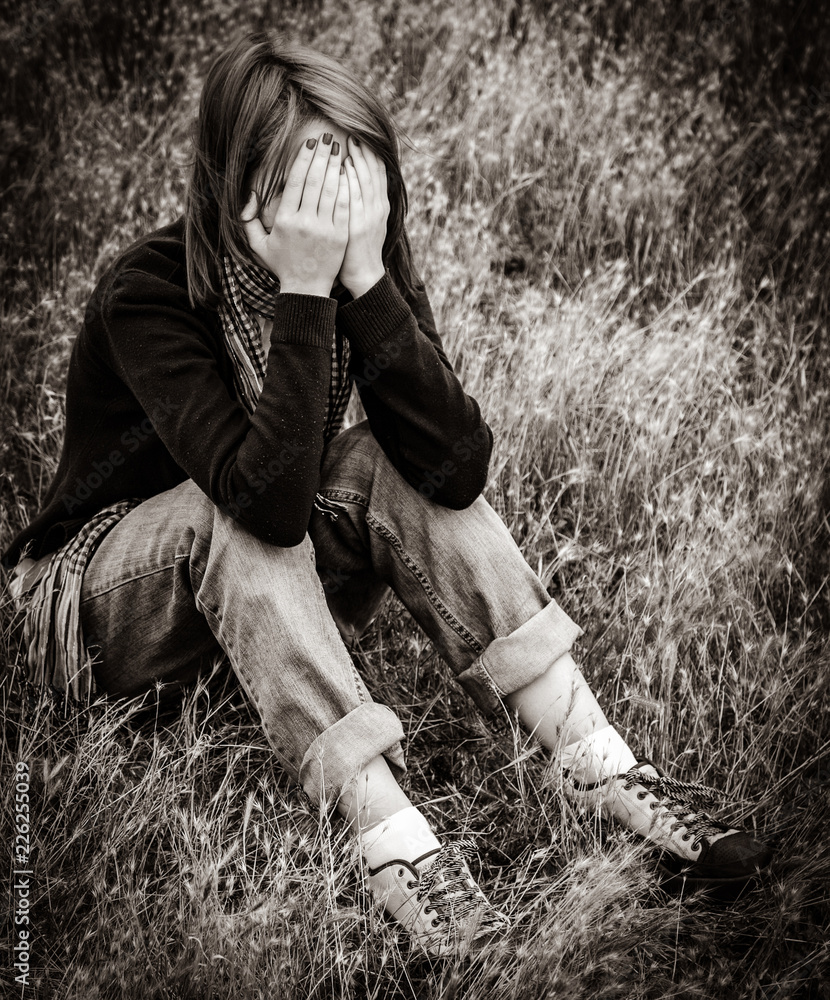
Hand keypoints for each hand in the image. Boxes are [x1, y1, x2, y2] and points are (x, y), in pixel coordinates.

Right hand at [241, 133, 348, 297]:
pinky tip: (349, 173)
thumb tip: (248, 195)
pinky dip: (347, 187)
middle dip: (322, 156)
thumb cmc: (282, 265)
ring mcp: (325, 229)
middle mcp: (305, 222)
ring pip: (332, 190)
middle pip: (315, 181)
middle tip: (328, 138)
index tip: (309, 144)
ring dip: (336, 167)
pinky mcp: (340, 236)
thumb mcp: (258, 245)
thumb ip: (247, 220)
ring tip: (339, 150)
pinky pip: (344, 206)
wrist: (306, 290)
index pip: (295, 182)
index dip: (303, 160)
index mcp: (285, 221)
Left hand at [338, 136, 389, 298]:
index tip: (363, 139)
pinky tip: (344, 169)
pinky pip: (355, 200)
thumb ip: (363, 202)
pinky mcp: (357, 227)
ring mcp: (369, 218)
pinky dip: (351, 182)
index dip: (372, 156)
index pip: (379, 175)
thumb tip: (350, 179)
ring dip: (358, 162)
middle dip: (365, 153)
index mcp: (381, 207)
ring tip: (349, 144)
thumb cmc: (360, 250)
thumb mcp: (367, 223)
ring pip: (366, 183)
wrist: (365, 276)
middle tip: (354, 134)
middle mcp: (378, 210)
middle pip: (374, 174)